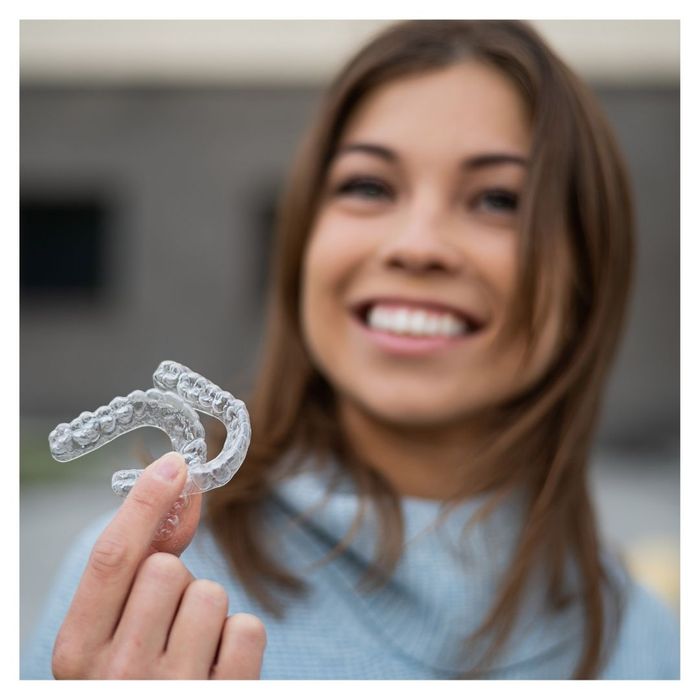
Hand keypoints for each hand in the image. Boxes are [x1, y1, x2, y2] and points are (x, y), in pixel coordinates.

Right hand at [51, 452, 266, 678]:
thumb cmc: (135, 674)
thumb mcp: (113, 629)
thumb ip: (141, 557)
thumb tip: (179, 478)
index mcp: (76, 652)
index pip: (112, 558)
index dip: (145, 503)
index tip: (175, 464)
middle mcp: (118, 675)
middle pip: (166, 569)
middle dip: (176, 581)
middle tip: (167, 622)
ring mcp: (172, 691)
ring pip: (211, 594)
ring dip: (208, 612)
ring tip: (190, 649)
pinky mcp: (224, 698)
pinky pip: (247, 629)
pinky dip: (238, 640)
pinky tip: (217, 667)